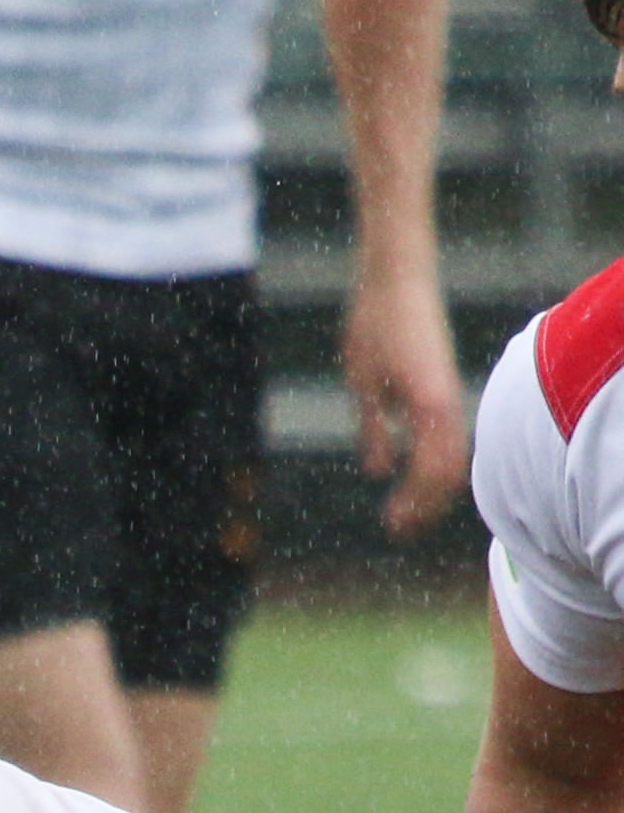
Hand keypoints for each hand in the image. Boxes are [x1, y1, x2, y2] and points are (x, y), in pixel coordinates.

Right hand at [341, 265, 471, 540]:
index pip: (437, 465)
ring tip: (397, 525)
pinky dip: (420, 482)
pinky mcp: (433, 393)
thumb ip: (374, 428)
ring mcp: (441, 400)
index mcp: (434, 405)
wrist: (393, 280)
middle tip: (399, 532)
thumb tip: (376, 468)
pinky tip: (400, 497)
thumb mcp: (367, 385)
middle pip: (445, 475)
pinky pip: (435, 449)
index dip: (419, 498)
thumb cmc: (378, 322)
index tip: (397, 521)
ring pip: (443, 470)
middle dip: (422, 509)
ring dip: (420, 503)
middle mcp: (444, 407)